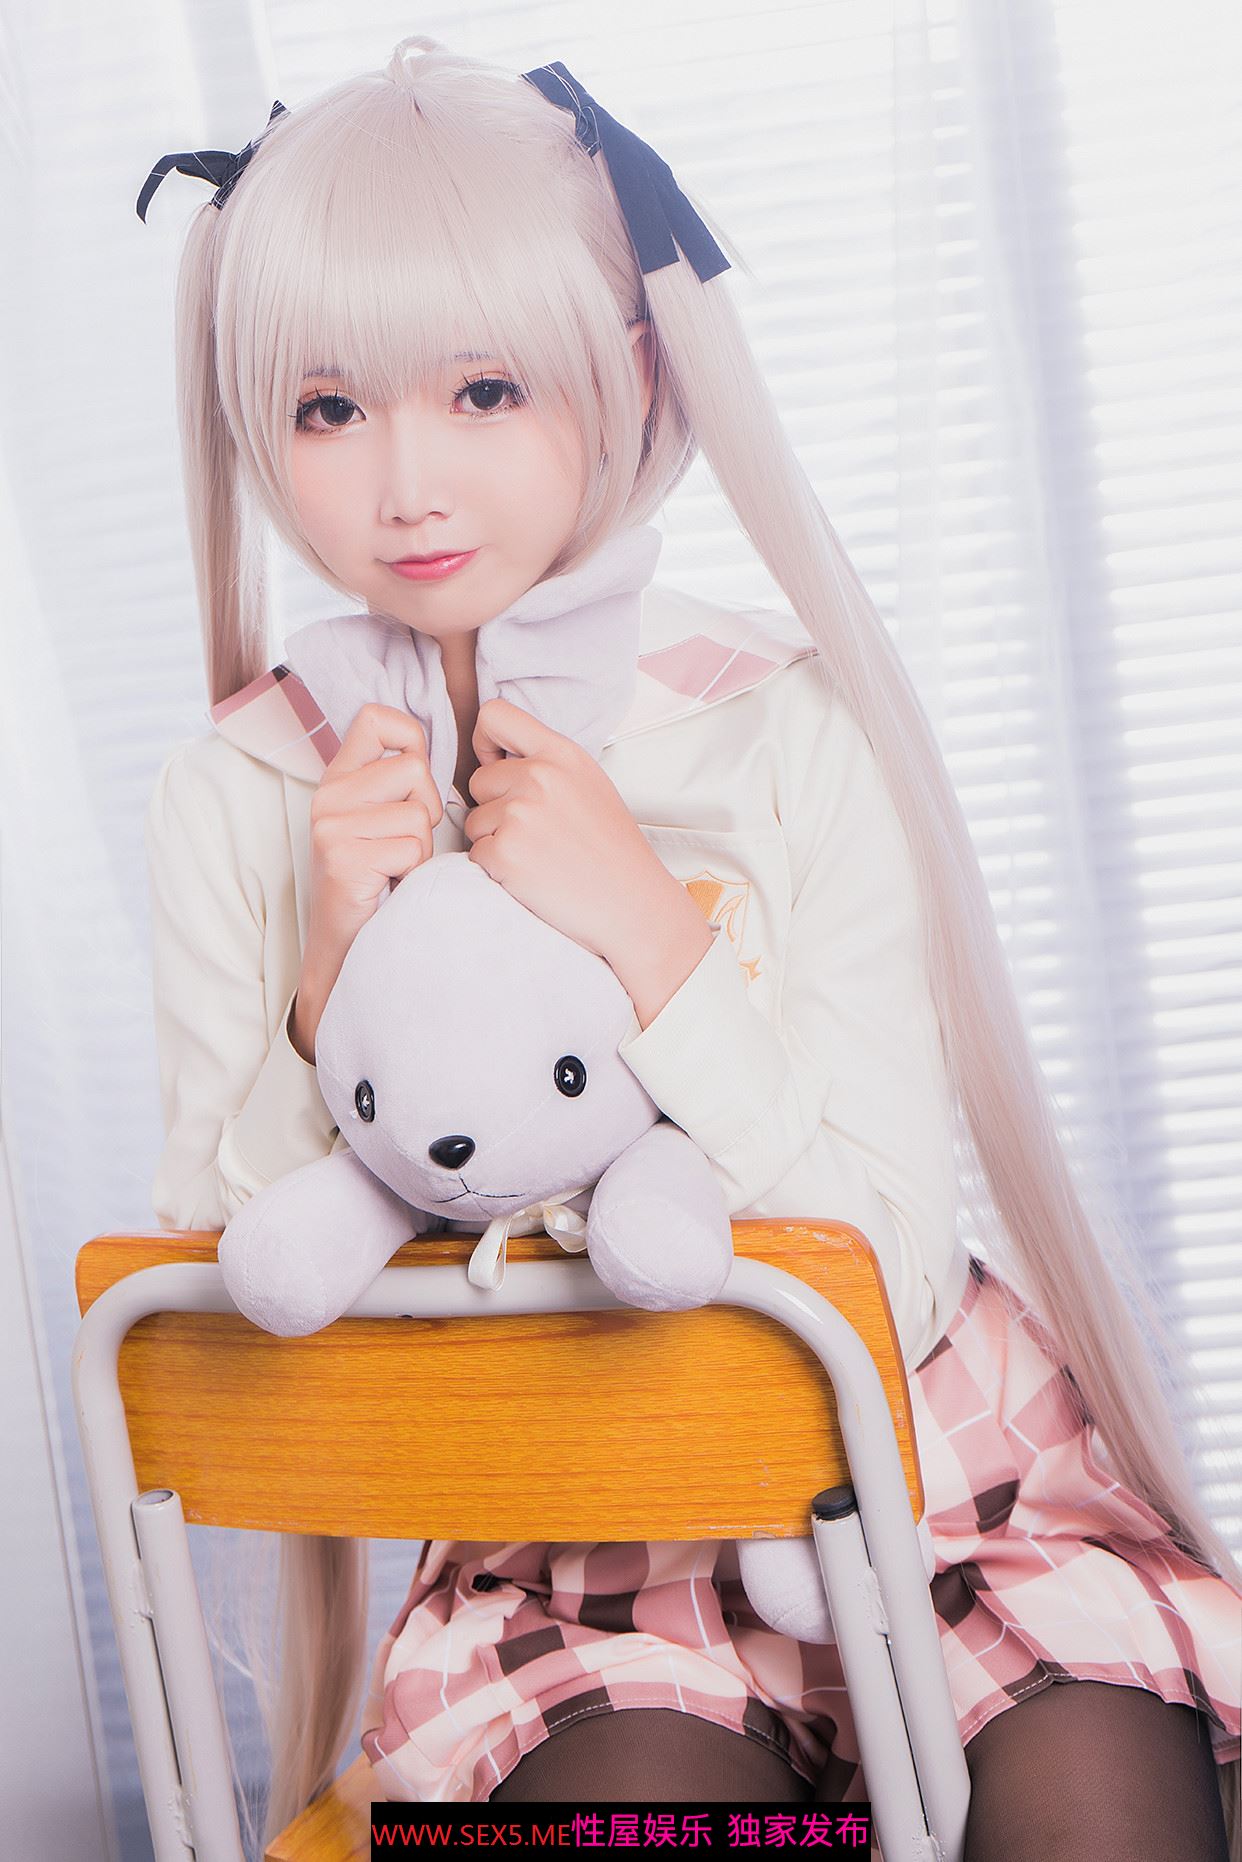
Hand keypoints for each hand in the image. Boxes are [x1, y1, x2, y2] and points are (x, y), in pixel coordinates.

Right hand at [293, 704, 443, 1058]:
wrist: (347, 941)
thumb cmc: (378, 878)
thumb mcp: (381, 818)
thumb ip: (398, 782)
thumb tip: (439, 749)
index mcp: (339, 777)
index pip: (376, 719)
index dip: (411, 738)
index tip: (417, 771)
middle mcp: (329, 795)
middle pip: (414, 768)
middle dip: (428, 807)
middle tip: (406, 839)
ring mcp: (332, 826)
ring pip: (419, 813)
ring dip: (423, 845)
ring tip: (398, 864)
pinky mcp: (344, 858)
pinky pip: (412, 849)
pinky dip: (415, 871)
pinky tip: (393, 882)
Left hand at [463, 697, 678, 962]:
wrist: (633, 905)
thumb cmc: (612, 850)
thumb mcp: (590, 785)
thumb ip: (546, 764)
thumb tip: (496, 758)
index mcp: (562, 754)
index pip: (494, 715)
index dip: (485, 741)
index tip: (496, 766)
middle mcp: (540, 777)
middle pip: (478, 780)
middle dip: (494, 807)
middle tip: (534, 834)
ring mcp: (520, 815)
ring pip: (475, 821)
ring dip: (495, 842)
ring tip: (539, 858)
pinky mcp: (505, 853)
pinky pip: (477, 855)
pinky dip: (496, 870)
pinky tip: (533, 877)